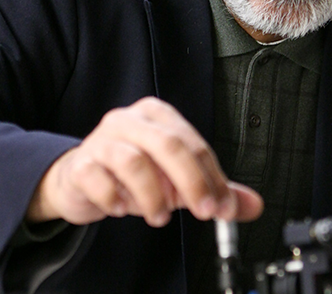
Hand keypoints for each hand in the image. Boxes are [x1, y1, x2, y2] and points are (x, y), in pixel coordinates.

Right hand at [26, 97, 262, 226]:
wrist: (81, 178)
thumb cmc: (133, 174)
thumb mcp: (177, 180)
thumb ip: (214, 189)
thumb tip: (252, 205)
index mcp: (158, 115)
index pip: (194, 143)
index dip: (213, 177)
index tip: (224, 206)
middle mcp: (130, 120)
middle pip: (169, 144)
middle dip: (192, 182)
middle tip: (203, 211)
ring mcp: (101, 139)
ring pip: (133, 161)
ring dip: (153, 196)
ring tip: (160, 216)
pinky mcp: (80, 163)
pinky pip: (98, 178)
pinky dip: (114, 198)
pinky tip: (122, 209)